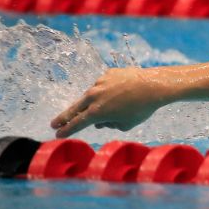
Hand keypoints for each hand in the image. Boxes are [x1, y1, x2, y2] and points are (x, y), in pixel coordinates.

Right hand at [50, 67, 169, 137]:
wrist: (153, 85)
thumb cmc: (141, 108)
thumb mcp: (126, 124)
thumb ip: (109, 125)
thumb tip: (101, 121)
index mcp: (97, 112)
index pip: (77, 123)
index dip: (67, 130)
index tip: (58, 134)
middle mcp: (94, 96)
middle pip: (75, 109)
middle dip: (64, 118)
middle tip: (54, 124)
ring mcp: (100, 83)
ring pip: (91, 96)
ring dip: (94, 103)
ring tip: (109, 107)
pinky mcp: (108, 74)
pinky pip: (104, 85)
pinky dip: (108, 91)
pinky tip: (121, 93)